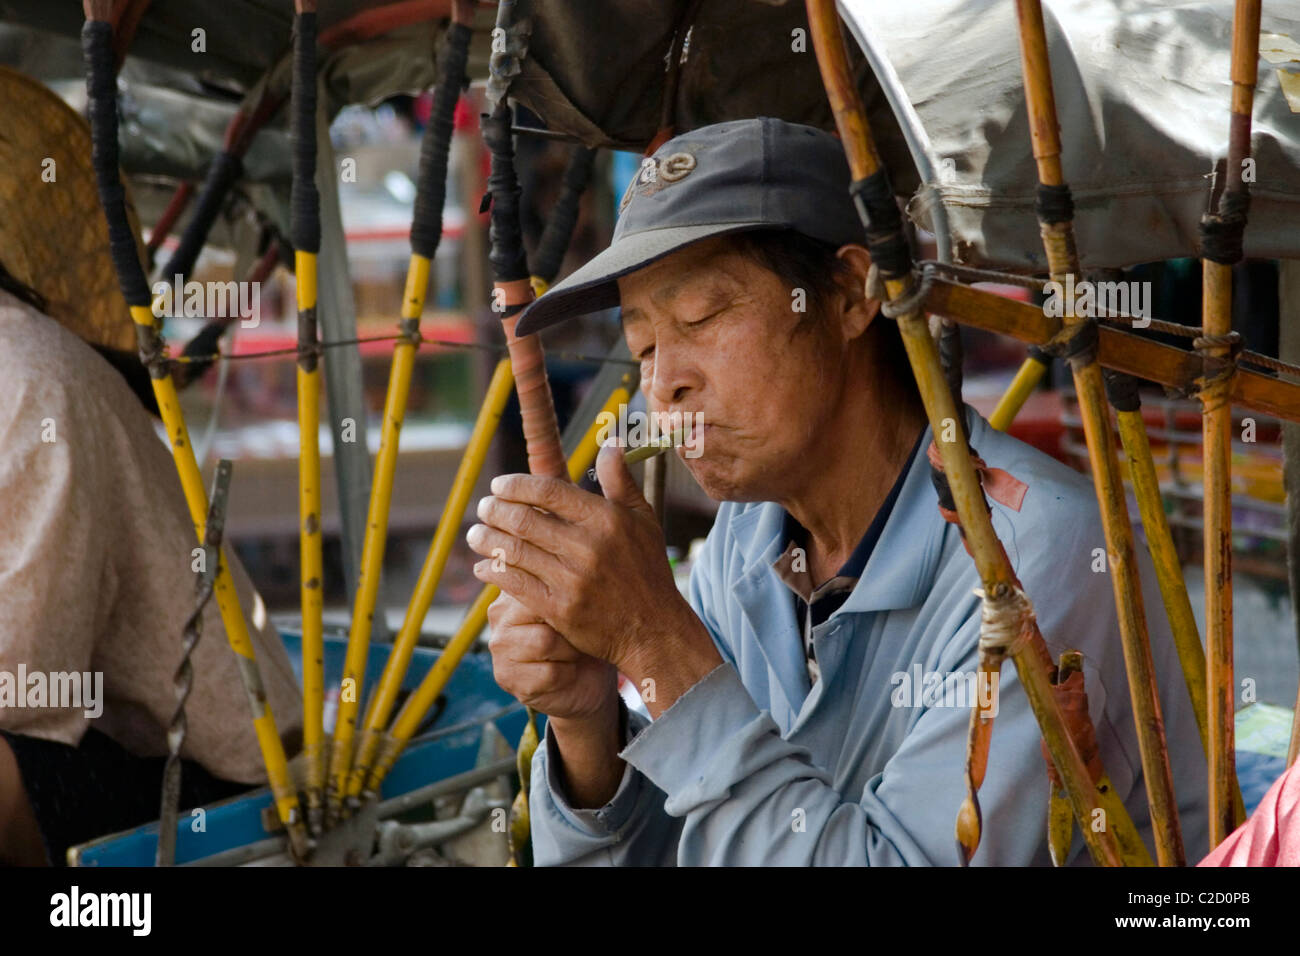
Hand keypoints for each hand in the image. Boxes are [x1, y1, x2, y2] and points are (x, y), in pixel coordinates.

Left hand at [467, 441, 721, 714]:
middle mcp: (588, 547)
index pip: (549, 492)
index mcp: (606, 520)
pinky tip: (483, 566)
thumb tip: (610, 443)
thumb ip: (621, 481)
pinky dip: (494, 571)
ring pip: (515, 551)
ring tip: (475, 534)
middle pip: (524, 520)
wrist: (653, 629)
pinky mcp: (560, 609)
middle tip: (483, 507)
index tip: (499, 485)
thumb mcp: (644, 520)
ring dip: (487, 539)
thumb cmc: (647, 570)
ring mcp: (572, 580)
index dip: (516, 485)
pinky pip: (516, 584)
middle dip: (495, 510)